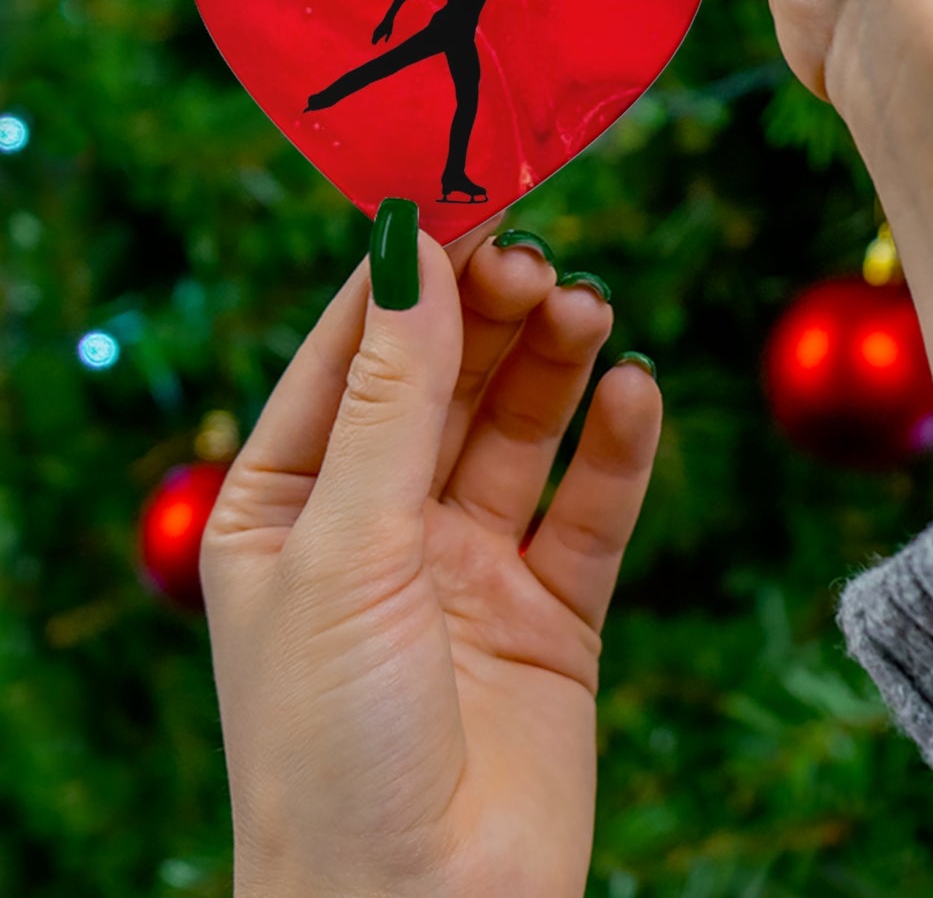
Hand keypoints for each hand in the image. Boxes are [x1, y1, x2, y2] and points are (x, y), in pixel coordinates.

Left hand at [201, 222, 661, 897]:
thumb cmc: (332, 746)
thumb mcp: (346, 548)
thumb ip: (391, 398)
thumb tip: (411, 249)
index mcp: (288, 506)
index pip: (351, 355)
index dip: (407, 274)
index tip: (465, 194)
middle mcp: (379, 525)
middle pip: (446, 380)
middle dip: (490, 315)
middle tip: (539, 261)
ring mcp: (468, 566)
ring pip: (521, 430)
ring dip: (555, 364)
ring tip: (589, 310)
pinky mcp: (552, 612)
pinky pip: (590, 508)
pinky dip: (616, 447)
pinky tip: (635, 392)